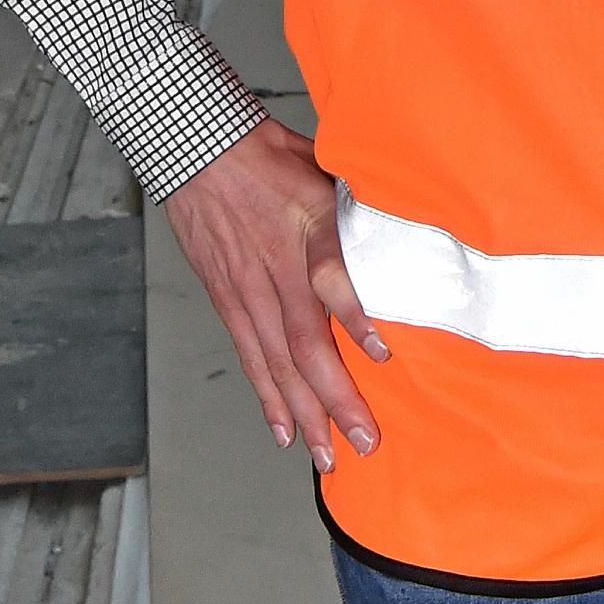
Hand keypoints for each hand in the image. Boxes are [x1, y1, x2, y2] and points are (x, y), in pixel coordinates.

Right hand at [164, 114, 388, 467]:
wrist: (196, 147)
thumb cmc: (268, 153)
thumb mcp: (321, 163)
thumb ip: (356, 203)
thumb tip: (407, 225)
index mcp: (306, 226)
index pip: (331, 275)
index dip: (354, 317)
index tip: (382, 354)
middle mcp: (274, 266)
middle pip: (304, 341)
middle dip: (335, 397)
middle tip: (364, 441)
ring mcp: (246, 288)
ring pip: (276, 362)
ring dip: (304, 412)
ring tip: (327, 456)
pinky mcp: (226, 298)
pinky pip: (249, 355)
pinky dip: (267, 396)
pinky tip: (284, 429)